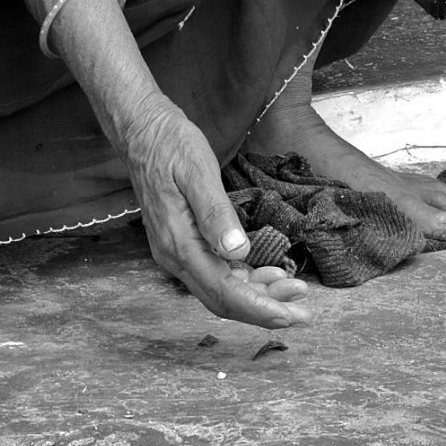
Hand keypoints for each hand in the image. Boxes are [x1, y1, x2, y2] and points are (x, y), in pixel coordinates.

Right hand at [120, 91, 310, 329]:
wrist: (142, 131)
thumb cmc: (170, 145)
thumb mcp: (197, 171)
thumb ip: (215, 214)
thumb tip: (238, 253)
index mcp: (179, 243)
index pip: (222, 290)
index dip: (258, 308)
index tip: (290, 315)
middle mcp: (175, 256)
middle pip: (222, 300)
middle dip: (264, 310)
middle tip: (304, 313)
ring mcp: (177, 252)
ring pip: (220, 289)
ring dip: (258, 296)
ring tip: (294, 290)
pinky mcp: (183, 244)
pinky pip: (216, 273)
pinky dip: (245, 279)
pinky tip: (269, 274)